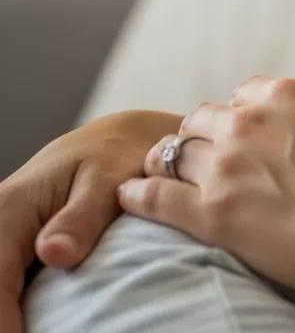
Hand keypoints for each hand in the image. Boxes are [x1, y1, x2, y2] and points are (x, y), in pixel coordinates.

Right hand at [0, 110, 178, 332]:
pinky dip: (13, 303)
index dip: (2, 316)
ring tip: (26, 331)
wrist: (120, 143)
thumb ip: (82, 218)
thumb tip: (53, 254)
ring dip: (7, 311)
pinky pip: (7, 280)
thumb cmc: (117, 159)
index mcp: (10, 207)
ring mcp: (3, 236)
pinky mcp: (13, 247)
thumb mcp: (106, 182)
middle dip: (2, 317)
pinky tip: (25, 323)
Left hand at [118, 41, 294, 302]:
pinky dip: (139, 193)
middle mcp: (249, 123)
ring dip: (171, 160)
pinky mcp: (210, 214)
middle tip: (216, 156)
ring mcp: (225, 168)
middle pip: (204, 118)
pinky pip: (153, 196)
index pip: (247, 90)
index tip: (257, 130)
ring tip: (170, 172)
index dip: (250, 109)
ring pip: (173, 151)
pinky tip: (133, 195)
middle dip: (207, 133)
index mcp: (288, 95)